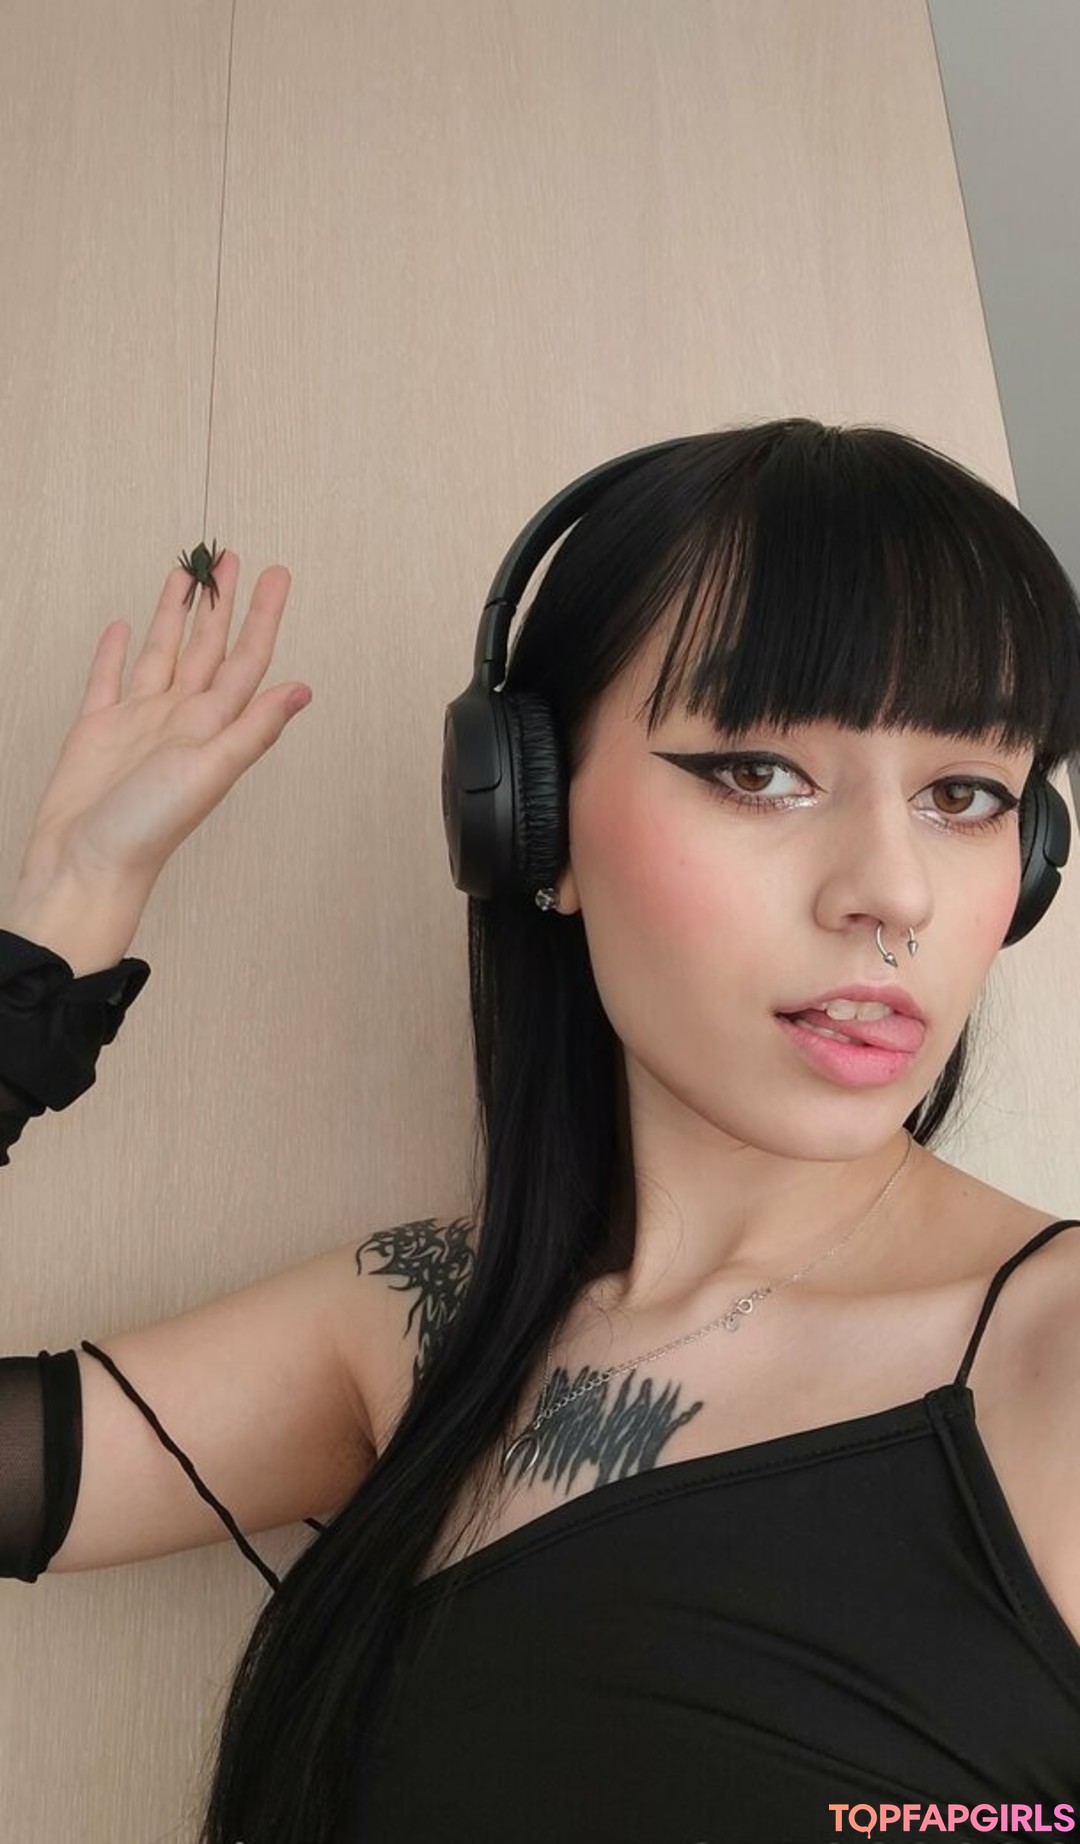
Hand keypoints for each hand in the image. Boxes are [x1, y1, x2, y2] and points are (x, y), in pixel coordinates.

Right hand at [17, 552, 311, 893]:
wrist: (85, 863)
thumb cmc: (147, 829)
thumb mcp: (210, 772)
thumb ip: (254, 728)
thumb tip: (302, 691)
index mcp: (210, 726)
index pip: (246, 659)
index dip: (262, 616)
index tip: (276, 576)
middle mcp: (179, 719)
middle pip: (208, 647)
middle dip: (221, 603)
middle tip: (231, 559)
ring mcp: (138, 721)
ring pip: (162, 652)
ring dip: (175, 615)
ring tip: (187, 576)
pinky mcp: (98, 728)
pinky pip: (109, 678)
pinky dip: (114, 651)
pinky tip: (122, 627)